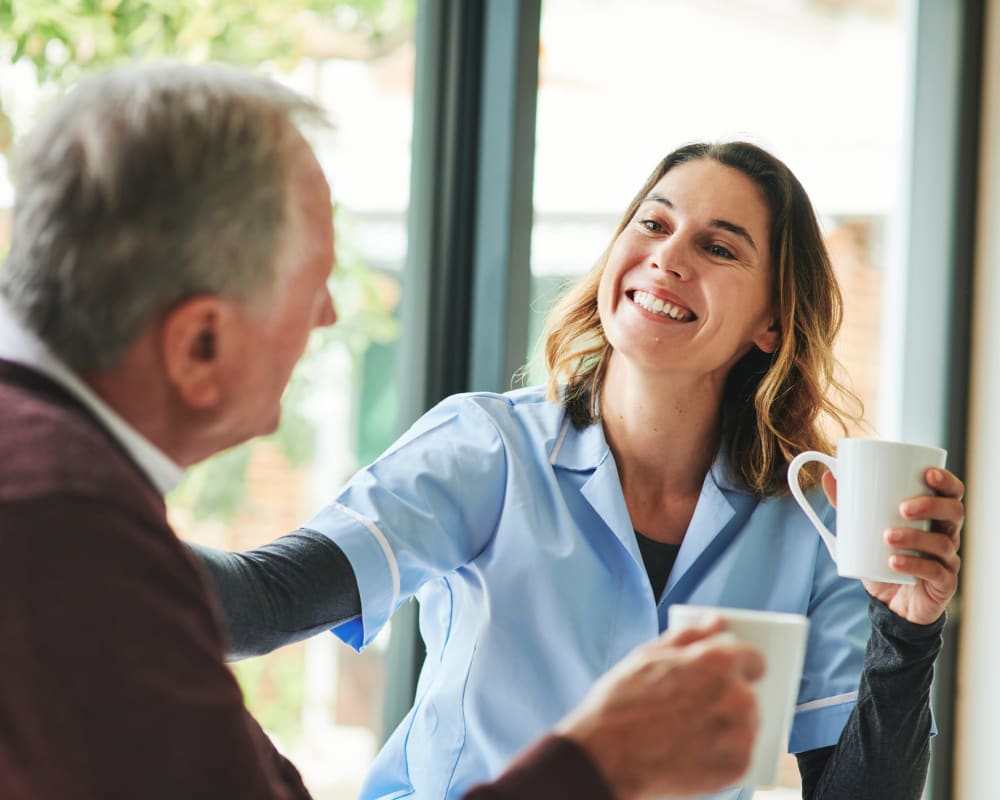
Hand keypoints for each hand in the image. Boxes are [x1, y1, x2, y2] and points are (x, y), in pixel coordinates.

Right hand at [556, 619, 763, 799]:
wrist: (606, 757)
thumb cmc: (622, 702)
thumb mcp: (649, 655)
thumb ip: (690, 635)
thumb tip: (717, 621)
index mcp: (719, 662)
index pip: (754, 657)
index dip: (738, 664)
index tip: (726, 673)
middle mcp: (738, 697)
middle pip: (748, 693)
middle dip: (727, 697)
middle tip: (693, 707)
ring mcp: (740, 735)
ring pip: (745, 724)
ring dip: (727, 726)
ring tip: (689, 732)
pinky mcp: (737, 768)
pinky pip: (740, 754)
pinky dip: (722, 753)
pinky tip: (693, 751)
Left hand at [822, 467, 963, 624]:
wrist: (890, 603)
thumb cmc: (881, 558)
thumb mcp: (863, 530)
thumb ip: (848, 505)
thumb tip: (829, 477)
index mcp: (932, 516)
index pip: (950, 493)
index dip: (945, 481)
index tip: (927, 474)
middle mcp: (945, 534)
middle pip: (954, 512)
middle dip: (931, 506)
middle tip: (902, 508)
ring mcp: (946, 559)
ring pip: (943, 542)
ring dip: (915, 537)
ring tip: (888, 536)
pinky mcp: (943, 583)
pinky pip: (934, 572)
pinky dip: (913, 565)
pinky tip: (894, 562)